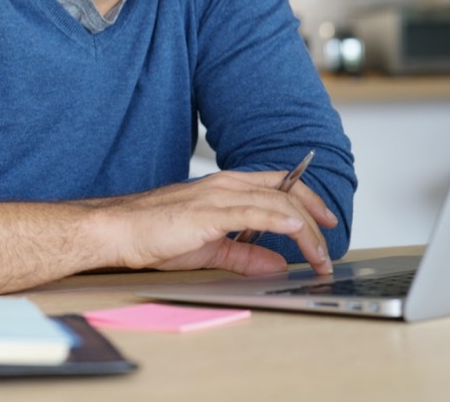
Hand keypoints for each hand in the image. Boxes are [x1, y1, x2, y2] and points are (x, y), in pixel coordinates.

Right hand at [95, 171, 337, 275]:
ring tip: (320, 255)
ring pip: (276, 202)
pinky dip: (280, 220)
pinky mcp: (208, 211)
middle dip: (315, 216)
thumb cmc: (154, 234)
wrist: (120, 230)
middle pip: (285, 191)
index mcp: (224, 188)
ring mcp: (217, 195)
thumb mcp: (210, 249)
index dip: (306, 199)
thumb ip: (244, 254)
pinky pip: (254, 211)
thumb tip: (275, 263)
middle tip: (329, 244)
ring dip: (305, 229)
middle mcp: (225, 185)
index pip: (277, 185)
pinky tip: (297, 231)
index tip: (324, 221)